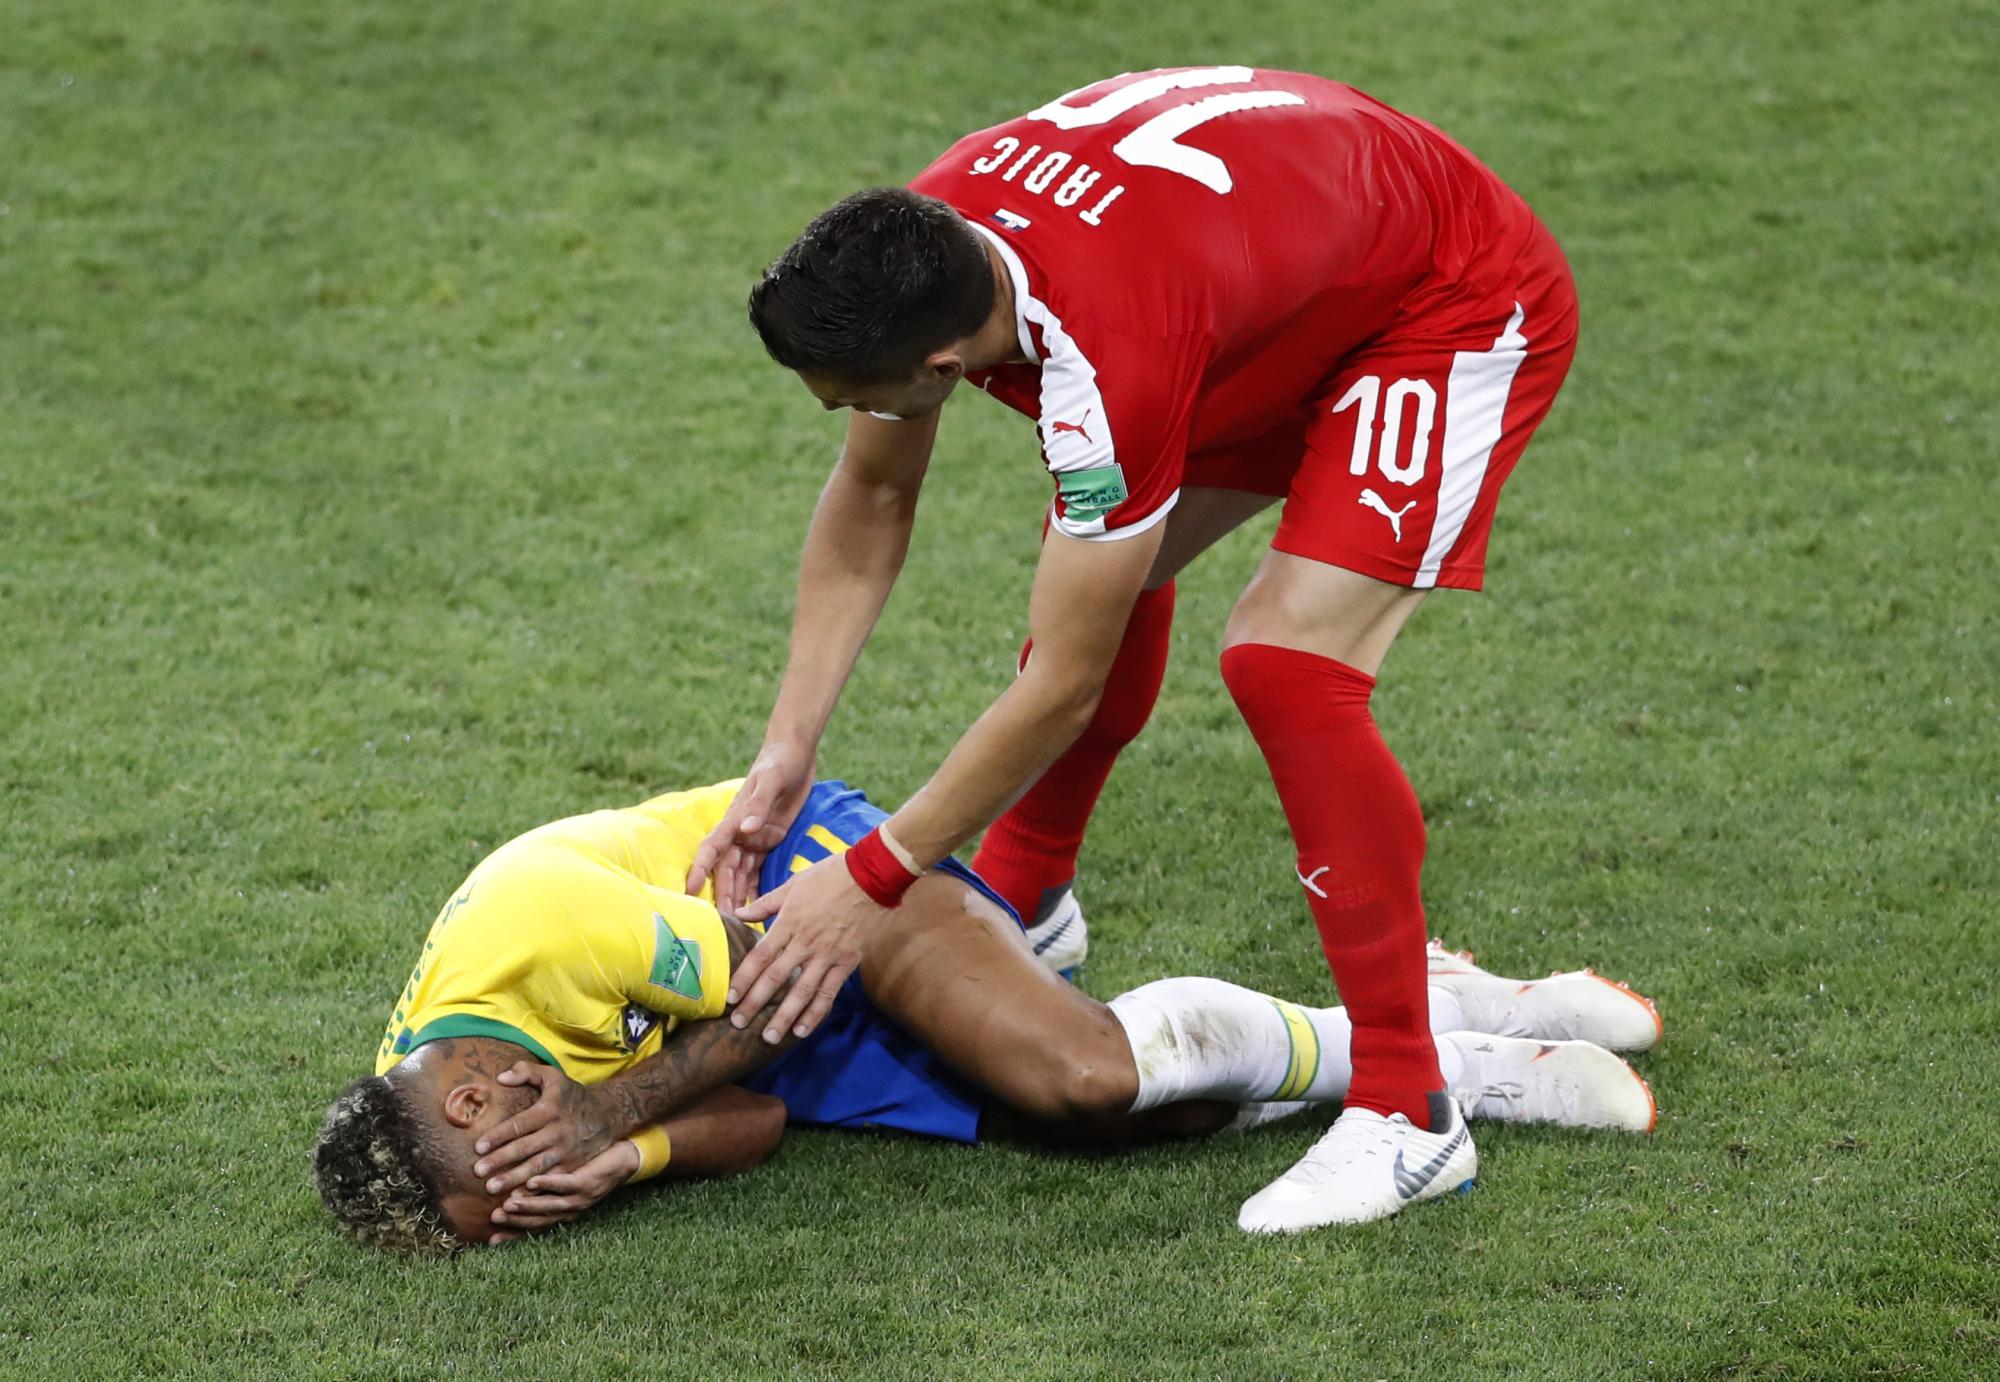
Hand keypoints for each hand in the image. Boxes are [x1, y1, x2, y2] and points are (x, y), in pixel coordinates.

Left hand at [472, 1061, 618, 1196]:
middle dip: (500, 1161)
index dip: (498, 1136)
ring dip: (512, 1179)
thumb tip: (501, 1077)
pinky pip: (549, 1181)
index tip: (478, 1147)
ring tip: (491, 1188)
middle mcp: (556, 1132)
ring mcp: (565, 1152)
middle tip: (478, 1172)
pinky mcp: (571, 1166)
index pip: (519, 1125)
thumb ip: (527, 1071)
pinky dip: (533, 1190)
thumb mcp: (553, 1076)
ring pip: (535, 1168)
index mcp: (548, 1111)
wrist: (607, 1114)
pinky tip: (516, 1198)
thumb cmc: (571, 1096)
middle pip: (524, 1149)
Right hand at [488, 1139, 640, 1241]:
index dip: (514, 1234)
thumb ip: (542, 1187)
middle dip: (515, 1222)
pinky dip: (547, 1185)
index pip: (534, 1226)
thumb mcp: (565, 1181)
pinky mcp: (587, 1183)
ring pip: (549, 1206)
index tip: (492, 1240)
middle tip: (494, 1219)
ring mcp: (579, 1199)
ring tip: (506, 1205)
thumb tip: (514, 1185)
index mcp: (562, 1212)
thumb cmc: (590, 1168)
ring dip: (527, 1207)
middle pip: (539, 1220)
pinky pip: (564, 1185)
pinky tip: (531, 1182)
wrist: (624, 1160)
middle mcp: (570, 1210)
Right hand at [686, 741, 817, 913]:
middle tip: (722, 923)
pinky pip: (758, 869)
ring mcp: (753, 839)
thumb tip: (745, 829)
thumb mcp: (771, 780)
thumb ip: (759, 806)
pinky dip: (755, 888)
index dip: (700, 870)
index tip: (690, 891)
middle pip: (725, 869)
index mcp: (733, 819)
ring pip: (740, 874)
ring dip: (737, 896)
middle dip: (722, 894)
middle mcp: (739, 833)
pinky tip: (757, 909)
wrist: (795, 753)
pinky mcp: (769, 840)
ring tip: (737, 925)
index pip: (710, 849)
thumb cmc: (778, 762)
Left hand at [729, 853, 880, 1042]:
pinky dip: (815, 1013)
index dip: (744, 978)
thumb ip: (766, 903)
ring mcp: (827, 955)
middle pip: (776, 978)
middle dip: (755, 1003)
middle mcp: (805, 942)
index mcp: (790, 922)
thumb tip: (738, 913)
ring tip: (769, 1037)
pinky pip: (829, 992)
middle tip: (739, 1023)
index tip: (730, 997)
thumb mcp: (794, 884)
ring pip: (802, 992)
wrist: (872, 876)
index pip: (760, 956)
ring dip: (784, 1016)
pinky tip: (803, 1030)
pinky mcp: (846, 962)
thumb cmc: (831, 875)